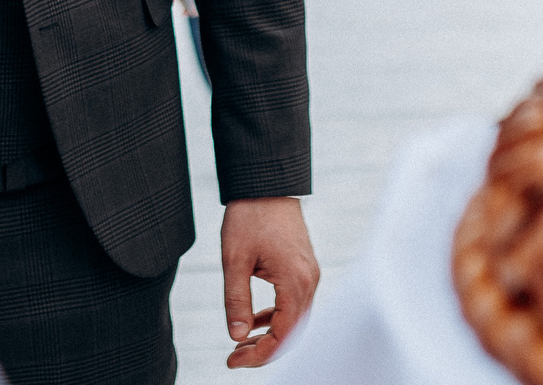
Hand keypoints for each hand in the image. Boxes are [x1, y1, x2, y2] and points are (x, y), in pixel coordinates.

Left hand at [219, 196, 317, 367]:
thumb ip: (236, 301)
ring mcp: (309, 274)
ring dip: (271, 336)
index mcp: (294, 281)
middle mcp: (309, 280)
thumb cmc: (250, 216)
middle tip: (235, 357)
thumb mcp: (234, 260)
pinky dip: (277, 318)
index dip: (259, 354)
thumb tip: (237, 336)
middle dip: (265, 350)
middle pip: (293, 333)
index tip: (232, 360)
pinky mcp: (304, 268)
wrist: (266, 183)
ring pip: (295, 320)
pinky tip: (256, 321)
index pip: (283, 335)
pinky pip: (294, 303)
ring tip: (242, 344)